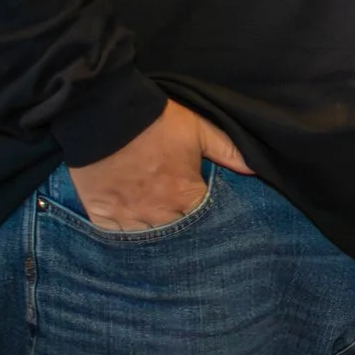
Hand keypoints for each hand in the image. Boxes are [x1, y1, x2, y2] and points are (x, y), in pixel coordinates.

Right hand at [69, 99, 252, 231]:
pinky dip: (123, 231)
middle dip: (179, 226)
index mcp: (184, 196)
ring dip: (152, 230)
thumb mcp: (199, 130)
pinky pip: (115, 236)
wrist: (105, 116)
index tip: (200, 207)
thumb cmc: (156, 122)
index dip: (204, 214)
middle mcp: (157, 214)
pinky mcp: (100, 216)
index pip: (203, 220)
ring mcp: (127, 218)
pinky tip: (128, 221)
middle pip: (175, 233)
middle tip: (174, 212)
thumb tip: (254, 169)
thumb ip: (228, 151)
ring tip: (152, 217)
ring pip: (146, 238)